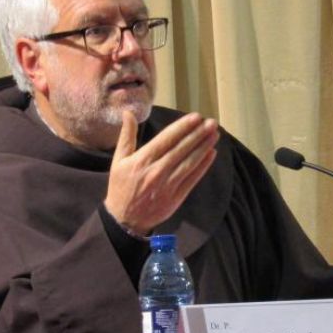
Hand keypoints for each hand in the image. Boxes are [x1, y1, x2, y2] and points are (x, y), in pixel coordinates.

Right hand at [104, 110, 218, 236]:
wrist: (125, 220)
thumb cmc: (121, 187)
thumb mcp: (118, 160)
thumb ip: (126, 136)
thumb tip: (129, 112)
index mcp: (142, 160)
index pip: (167, 139)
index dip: (183, 127)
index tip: (196, 117)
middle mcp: (157, 171)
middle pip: (181, 149)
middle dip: (198, 134)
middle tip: (211, 123)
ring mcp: (168, 185)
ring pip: (189, 162)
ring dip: (203, 147)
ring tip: (214, 135)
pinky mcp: (176, 197)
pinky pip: (192, 178)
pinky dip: (203, 166)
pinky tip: (211, 154)